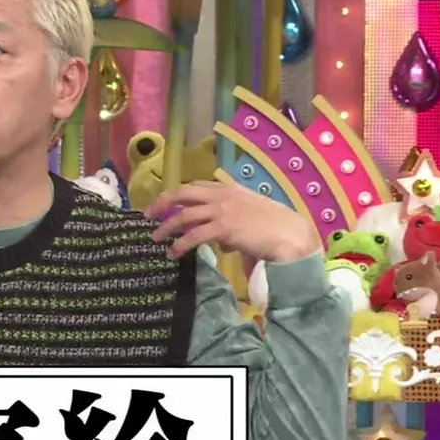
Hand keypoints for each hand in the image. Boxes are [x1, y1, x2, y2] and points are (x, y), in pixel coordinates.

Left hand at [145, 181, 319, 261]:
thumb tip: (223, 244)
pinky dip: (180, 245)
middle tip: (148, 214)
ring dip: (166, 227)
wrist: (291, 235)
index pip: (196, 186)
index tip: (164, 202)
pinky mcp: (224, 228)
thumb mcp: (251, 218)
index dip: (177, 194)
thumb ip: (232, 226)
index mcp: (229, 188)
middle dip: (162, 202)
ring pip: (184, 215)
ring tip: (155, 238)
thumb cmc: (276, 227)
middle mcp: (223, 195)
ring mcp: (223, 210)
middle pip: (182, 193)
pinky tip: (174, 253)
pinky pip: (194, 236)